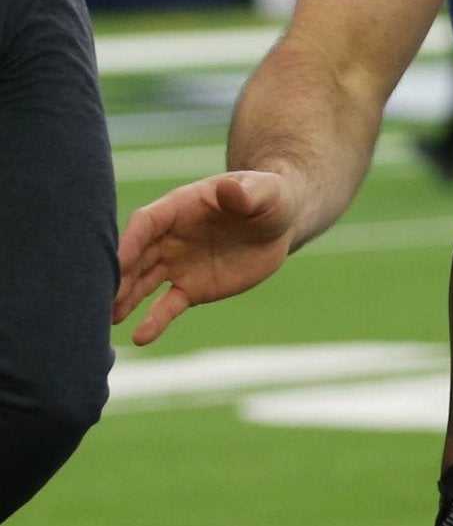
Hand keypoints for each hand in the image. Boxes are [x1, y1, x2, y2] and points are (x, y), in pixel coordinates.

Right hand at [114, 171, 302, 343]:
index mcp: (179, 207)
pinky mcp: (191, 287)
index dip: (130, 241)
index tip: (115, 262)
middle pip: (136, 256)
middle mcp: (169, 237)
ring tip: (107, 319)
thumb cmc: (268, 197)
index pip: (146, 223)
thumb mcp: (263, 191)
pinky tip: (140, 337)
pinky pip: (168, 305)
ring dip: (125, 299)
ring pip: (143, 283)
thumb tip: (229, 188)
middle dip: (119, 276)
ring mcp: (177, 264)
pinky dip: (154, 321)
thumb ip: (245, 193)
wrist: (280, 224)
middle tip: (100, 298)